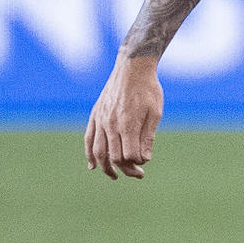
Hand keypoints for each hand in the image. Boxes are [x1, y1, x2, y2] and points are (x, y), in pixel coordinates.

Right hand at [85, 55, 162, 178]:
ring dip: (106, 168)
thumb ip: (148, 137)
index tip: (144, 161)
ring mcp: (100, 120)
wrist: (132, 67)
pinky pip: (88, 139)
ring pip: (99, 152)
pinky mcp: (95, 115)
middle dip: (126, 169)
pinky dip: (89, 154)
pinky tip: (93, 166)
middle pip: (114, 157)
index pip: (129, 155)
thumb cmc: (148, 89)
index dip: (137, 163)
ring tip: (115, 176)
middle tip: (138, 174)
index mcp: (128, 124)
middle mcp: (111, 124)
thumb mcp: (155, 113)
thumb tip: (144, 159)